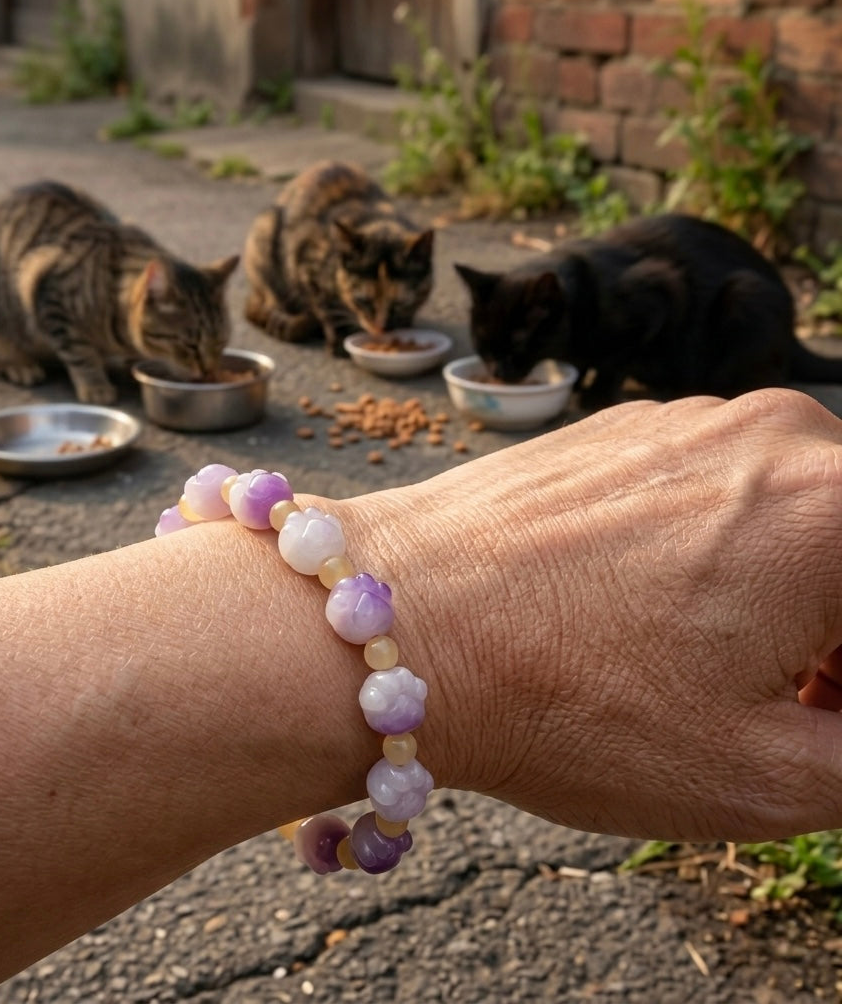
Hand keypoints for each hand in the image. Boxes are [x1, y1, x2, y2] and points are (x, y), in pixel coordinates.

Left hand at [343, 389, 841, 842]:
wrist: (396, 623)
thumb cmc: (564, 700)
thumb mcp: (761, 777)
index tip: (818, 720)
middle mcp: (781, 435)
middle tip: (794, 719)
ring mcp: (692, 419)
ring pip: (797, 520)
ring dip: (792, 603)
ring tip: (723, 679)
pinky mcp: (623, 428)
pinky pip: (718, 493)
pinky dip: (725, 556)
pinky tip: (659, 617)